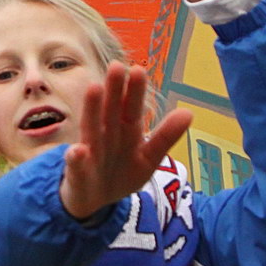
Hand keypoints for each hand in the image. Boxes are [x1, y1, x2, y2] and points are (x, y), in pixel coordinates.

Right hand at [58, 61, 192, 219]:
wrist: (94, 200)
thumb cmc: (122, 172)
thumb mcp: (149, 158)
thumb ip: (165, 137)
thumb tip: (189, 112)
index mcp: (127, 131)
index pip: (132, 109)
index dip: (135, 92)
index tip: (138, 70)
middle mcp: (107, 135)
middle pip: (111, 110)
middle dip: (114, 90)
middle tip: (117, 66)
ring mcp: (91, 152)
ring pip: (92, 128)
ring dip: (92, 109)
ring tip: (94, 88)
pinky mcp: (78, 172)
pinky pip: (77, 165)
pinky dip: (76, 158)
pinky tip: (77, 151)